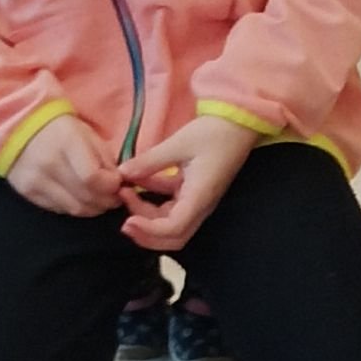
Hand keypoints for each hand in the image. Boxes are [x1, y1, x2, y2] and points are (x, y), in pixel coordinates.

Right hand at [5, 113, 121, 218]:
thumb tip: (119, 184)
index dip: (111, 187)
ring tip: (98, 199)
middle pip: (87, 198)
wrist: (17, 127)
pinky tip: (78, 197)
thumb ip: (105, 159)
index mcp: (67, 142)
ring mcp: (36, 180)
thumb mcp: (86, 134)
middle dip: (107, 201)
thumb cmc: (59, 129)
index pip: (93, 178)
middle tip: (113, 197)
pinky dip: (75, 207)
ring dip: (93, 208)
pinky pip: (60, 210)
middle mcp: (49, 163)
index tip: (118, 184)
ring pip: (75, 209)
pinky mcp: (28, 192)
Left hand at [119, 114, 252, 252]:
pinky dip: (152, 201)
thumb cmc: (214, 132)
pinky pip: (170, 206)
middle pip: (173, 237)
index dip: (149, 231)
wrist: (238, 123)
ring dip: (146, 217)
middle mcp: (200, 206)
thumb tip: (122, 174)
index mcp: (199, 197)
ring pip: (170, 224)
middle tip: (123, 220)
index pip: (174, 229)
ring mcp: (197, 201)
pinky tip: (135, 184)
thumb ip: (149, 162)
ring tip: (125, 194)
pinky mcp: (193, 192)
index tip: (127, 221)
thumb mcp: (179, 143)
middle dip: (146, 234)